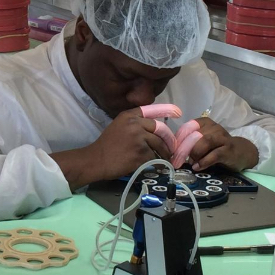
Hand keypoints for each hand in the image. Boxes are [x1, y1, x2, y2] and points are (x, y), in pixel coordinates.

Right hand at [52, 109, 172, 189]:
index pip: (151, 109)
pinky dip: (156, 162)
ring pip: (159, 144)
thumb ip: (134, 123)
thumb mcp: (119, 126)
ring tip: (164, 158)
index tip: (178, 112)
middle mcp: (135, 124)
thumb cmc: (107, 145)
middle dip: (168, 139)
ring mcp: (138, 138)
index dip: (166, 109)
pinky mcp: (140, 153)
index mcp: (129, 116)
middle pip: (160, 128)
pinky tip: (153, 165)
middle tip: (171, 147)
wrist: (96, 160)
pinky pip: (154, 157)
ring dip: (164, 152)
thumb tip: (155, 128)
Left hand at [178, 119, 259, 171]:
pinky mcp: (228, 150)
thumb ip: (190, 143)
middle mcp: (214, 128)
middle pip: (195, 135)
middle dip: (184, 149)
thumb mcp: (203, 141)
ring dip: (195, 154)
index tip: (173, 151)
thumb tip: (174, 152)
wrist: (242, 152)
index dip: (178, 140)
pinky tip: (198, 167)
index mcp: (205, 123)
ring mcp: (222, 138)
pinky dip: (204, 162)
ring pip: (204, 142)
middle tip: (179, 160)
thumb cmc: (218, 147)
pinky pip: (214, 155)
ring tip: (191, 162)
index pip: (188, 127)